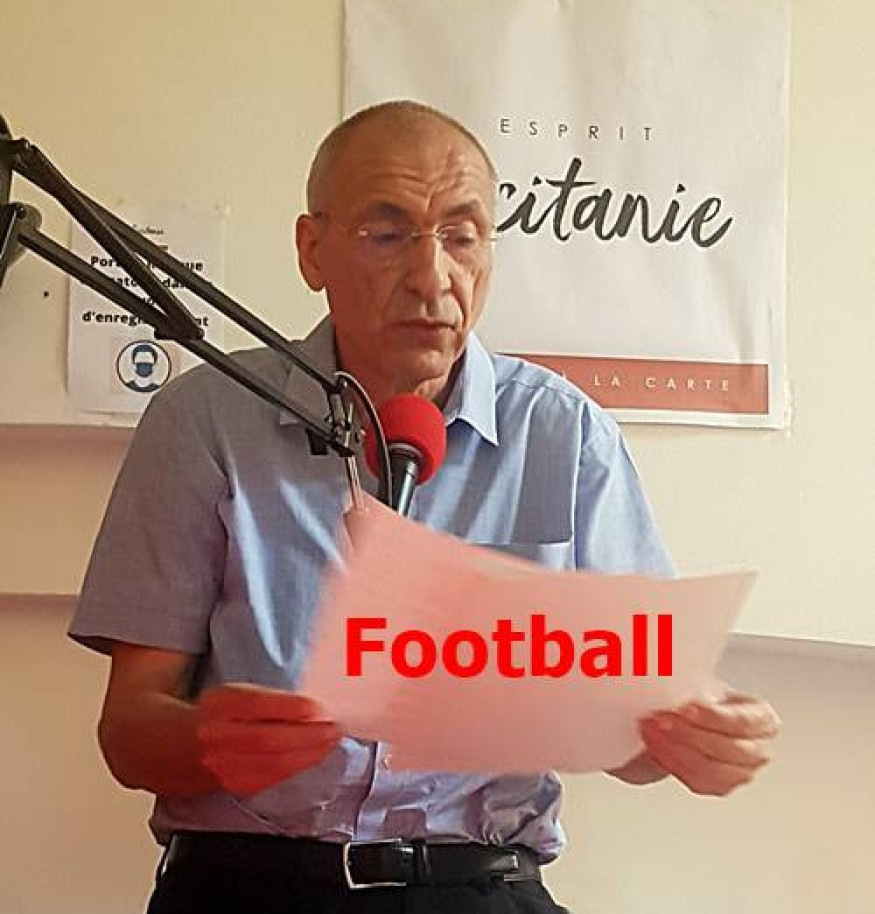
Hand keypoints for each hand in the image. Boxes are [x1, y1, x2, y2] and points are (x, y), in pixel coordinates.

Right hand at [195, 684, 340, 795]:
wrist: (184, 745)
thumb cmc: (224, 713)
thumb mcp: (243, 693)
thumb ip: (275, 700)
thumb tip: (314, 709)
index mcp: (221, 703)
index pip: (257, 705)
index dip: (291, 709)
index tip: (320, 709)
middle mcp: (217, 735)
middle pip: (268, 739)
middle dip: (308, 736)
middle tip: (335, 729)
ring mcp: (223, 764)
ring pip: (272, 763)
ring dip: (309, 754)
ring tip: (331, 742)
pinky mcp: (234, 784)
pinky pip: (271, 778)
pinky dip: (297, 766)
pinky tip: (313, 757)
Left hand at [637, 686, 779, 795]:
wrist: (682, 717)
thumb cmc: (697, 697)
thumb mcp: (700, 682)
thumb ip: (694, 684)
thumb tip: (674, 676)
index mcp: (761, 717)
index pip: (742, 721)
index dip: (713, 717)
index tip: (685, 708)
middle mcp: (757, 748)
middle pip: (729, 749)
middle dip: (690, 734)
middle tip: (661, 719)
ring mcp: (741, 772)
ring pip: (712, 770)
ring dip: (676, 750)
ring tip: (652, 731)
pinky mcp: (719, 786)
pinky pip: (698, 782)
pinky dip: (674, 764)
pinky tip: (657, 747)